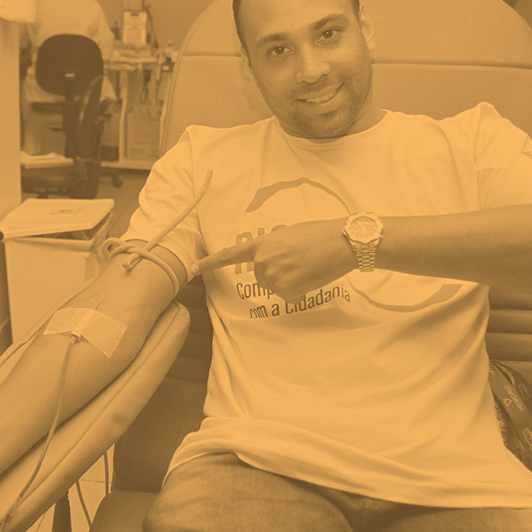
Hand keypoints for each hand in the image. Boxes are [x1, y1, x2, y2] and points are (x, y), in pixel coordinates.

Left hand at [191, 219, 353, 300]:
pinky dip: (299, 291)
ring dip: (290, 282)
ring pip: (275, 288)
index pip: (230, 255)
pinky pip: (289, 296)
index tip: (191, 268)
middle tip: (299, 262)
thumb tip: (274, 260)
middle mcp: (262, 261)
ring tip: (306, 267)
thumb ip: (274, 247)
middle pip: (261, 279)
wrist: (340, 241)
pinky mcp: (286, 289)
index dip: (210, 262)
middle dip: (277, 274)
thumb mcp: (289, 235)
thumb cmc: (319, 234)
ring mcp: (273, 275)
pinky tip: (310, 276)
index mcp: (262, 244)